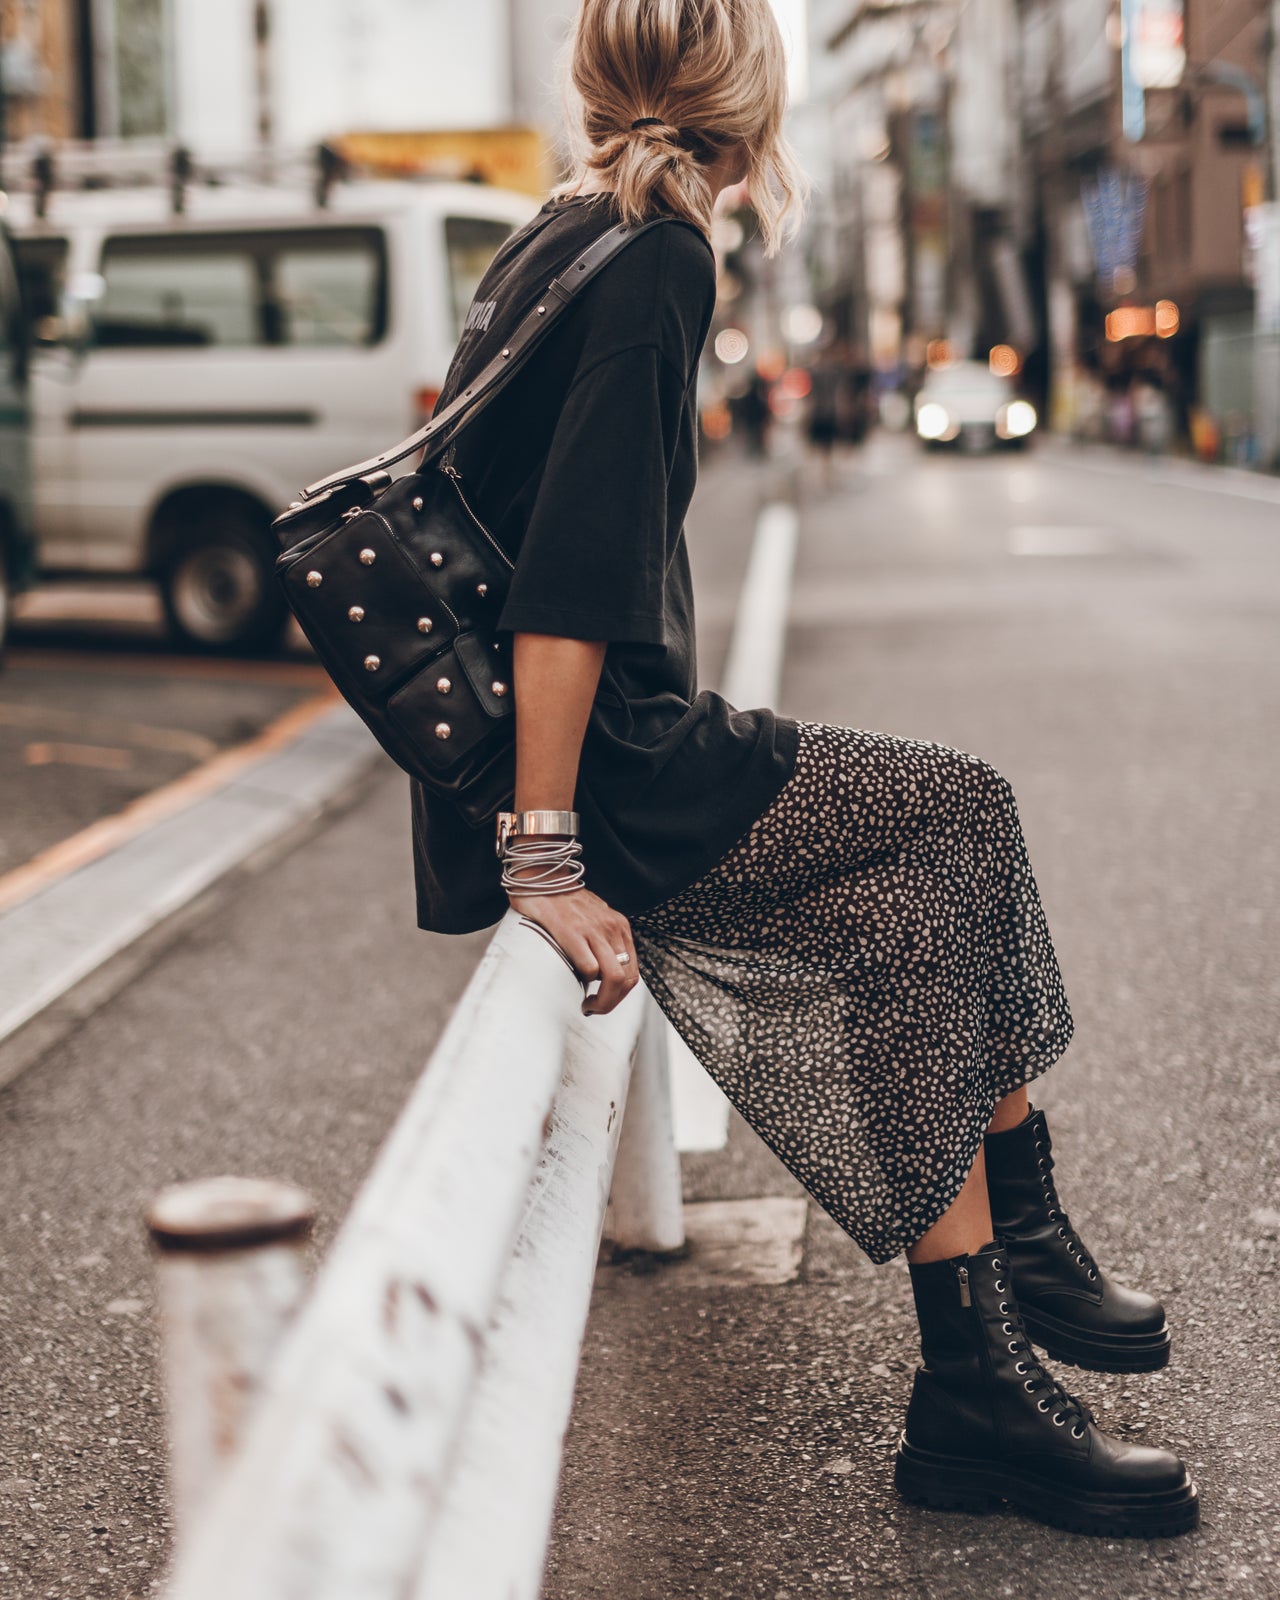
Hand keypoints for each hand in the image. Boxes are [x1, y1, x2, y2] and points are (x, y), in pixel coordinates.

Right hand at [508, 887, 639, 1014]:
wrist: (541, 874)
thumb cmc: (562, 901)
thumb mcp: (593, 918)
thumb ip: (602, 940)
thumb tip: (600, 973)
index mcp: (619, 926)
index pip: (633, 972)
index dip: (620, 995)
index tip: (602, 1001)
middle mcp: (612, 928)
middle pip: (627, 979)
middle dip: (612, 1003)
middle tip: (594, 1008)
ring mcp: (593, 930)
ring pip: (614, 978)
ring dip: (602, 1000)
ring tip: (587, 1004)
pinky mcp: (572, 931)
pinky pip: (589, 967)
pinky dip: (584, 982)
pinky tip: (573, 984)